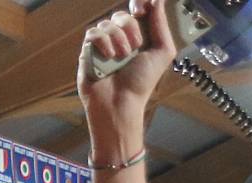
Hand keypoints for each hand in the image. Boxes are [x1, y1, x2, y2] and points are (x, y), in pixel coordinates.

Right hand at [79, 0, 178, 123]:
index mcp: (139, 35)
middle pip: (122, 15)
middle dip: (130, 27)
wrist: (120, 103)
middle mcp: (120, 37)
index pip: (137, 9)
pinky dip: (103, 42)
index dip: (139, 4)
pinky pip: (93, 33)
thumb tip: (157, 0)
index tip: (142, 10)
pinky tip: (109, 57)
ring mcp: (103, 44)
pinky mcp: (88, 51)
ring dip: (118, 38)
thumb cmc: (141, 82)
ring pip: (107, 23)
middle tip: (135, 45)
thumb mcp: (162, 51)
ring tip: (122, 57)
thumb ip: (161, 24)